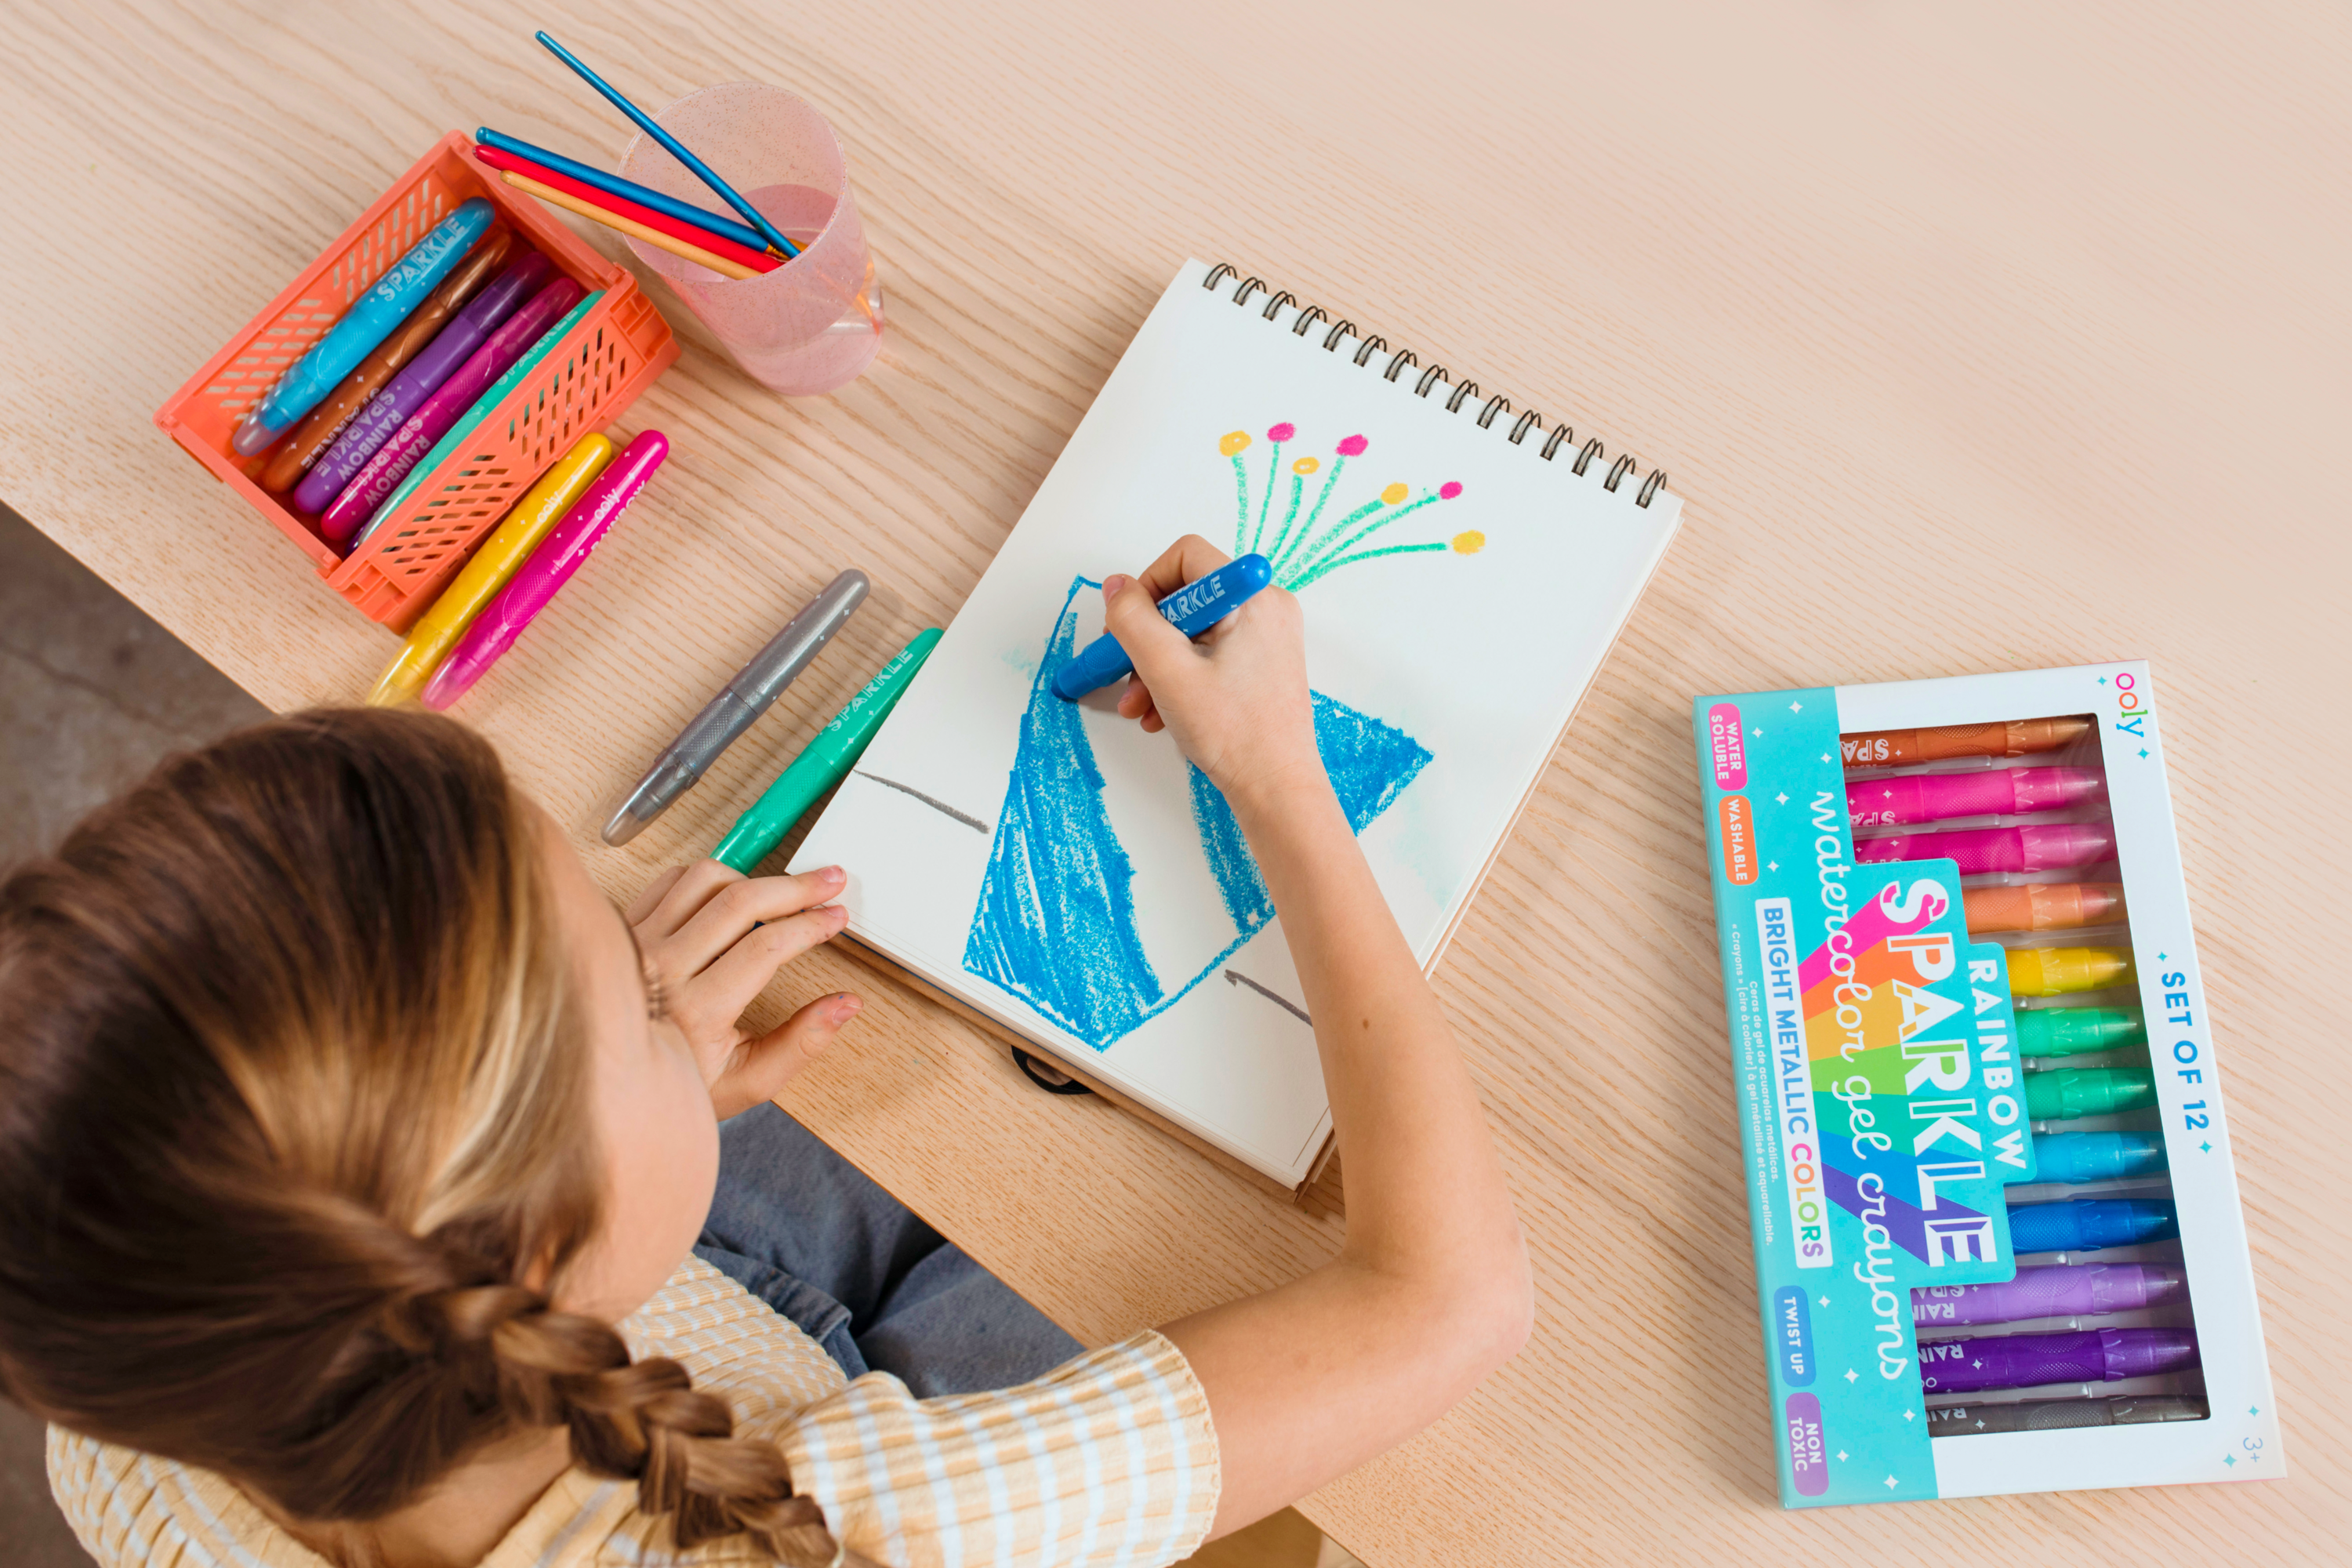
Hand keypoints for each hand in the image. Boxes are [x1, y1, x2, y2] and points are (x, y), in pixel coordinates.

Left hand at [623, 860, 860, 1119]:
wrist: (616, 1086)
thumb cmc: (682, 1084)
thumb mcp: (751, 1080)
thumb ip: (803, 1042)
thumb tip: (846, 1004)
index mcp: (696, 1011)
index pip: (765, 946)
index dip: (810, 925)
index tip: (835, 917)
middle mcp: (662, 971)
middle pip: (739, 901)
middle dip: (795, 887)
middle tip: (828, 882)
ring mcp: (639, 945)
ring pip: (704, 880)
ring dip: (751, 878)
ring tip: (779, 893)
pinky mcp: (625, 931)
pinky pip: (671, 881)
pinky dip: (709, 879)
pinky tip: (731, 894)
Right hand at [1107, 534, 1325, 814]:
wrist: (1277, 789)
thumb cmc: (1235, 734)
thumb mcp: (1166, 671)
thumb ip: (1133, 620)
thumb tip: (1116, 586)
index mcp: (1252, 598)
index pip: (1185, 557)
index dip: (1146, 587)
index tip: (1127, 628)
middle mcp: (1265, 608)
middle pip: (1185, 598)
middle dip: (1146, 639)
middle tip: (1123, 672)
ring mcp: (1267, 636)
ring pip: (1192, 631)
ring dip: (1155, 665)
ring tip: (1138, 706)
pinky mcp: (1262, 662)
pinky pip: (1209, 653)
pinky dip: (1179, 677)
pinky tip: (1159, 713)